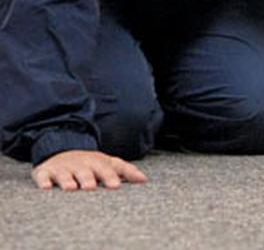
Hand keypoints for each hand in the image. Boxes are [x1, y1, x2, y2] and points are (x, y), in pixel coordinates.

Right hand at [31, 150, 147, 190]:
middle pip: (85, 172)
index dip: (110, 177)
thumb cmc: (91, 164)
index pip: (106, 169)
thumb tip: (145, 180)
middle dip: (88, 179)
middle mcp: (80, 165)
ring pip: (65, 175)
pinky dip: (44, 181)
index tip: (115, 186)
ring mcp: (62, 168)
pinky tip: (46, 187)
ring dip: (68, 181)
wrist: (62, 151)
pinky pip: (43, 176)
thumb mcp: (109, 163)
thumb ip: (126, 171)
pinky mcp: (45, 172)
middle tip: (91, 187)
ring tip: (71, 188)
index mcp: (97, 163)